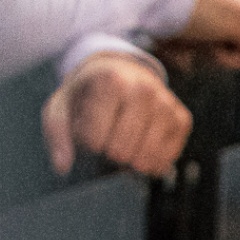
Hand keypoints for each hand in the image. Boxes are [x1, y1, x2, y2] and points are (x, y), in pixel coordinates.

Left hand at [41, 51, 191, 177]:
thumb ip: (57, 135)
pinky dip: (148, 162)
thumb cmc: (87, 94)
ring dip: (128, 161)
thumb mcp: (61, 106)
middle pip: (120, 152)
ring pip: (144, 160)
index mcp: (111, 80)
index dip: (86, 142)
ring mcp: (166, 104)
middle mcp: (143, 89)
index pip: (93, 140)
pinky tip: (139, 145)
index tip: (86, 126)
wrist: (120, 72)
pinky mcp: (182, 119)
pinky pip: (165, 161)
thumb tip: (62, 167)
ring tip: (120, 140)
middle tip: (105, 135)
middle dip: (107, 152)